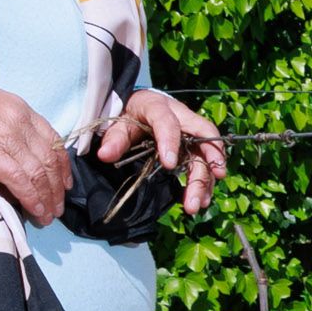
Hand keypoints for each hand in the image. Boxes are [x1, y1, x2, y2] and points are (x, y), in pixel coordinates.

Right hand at [0, 75, 68, 221]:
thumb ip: (13, 125)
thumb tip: (22, 149)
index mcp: (24, 111)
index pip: (54, 141)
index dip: (62, 166)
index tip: (65, 183)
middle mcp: (22, 124)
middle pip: (50, 161)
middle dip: (57, 188)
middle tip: (58, 206)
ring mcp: (9, 139)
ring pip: (39, 173)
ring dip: (47, 198)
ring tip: (49, 215)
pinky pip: (19, 180)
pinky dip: (31, 197)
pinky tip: (36, 210)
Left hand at [95, 86, 228, 214]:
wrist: (141, 106)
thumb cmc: (131, 114)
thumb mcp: (119, 123)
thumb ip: (114, 138)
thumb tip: (104, 155)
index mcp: (159, 107)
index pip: (168, 122)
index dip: (170, 142)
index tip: (169, 165)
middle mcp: (183, 117)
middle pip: (202, 136)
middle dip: (206, 162)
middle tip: (198, 192)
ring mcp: (193, 131)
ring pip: (207, 153)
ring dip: (205, 180)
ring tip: (198, 204)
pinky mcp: (196, 145)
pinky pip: (205, 162)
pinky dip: (205, 182)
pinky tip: (202, 199)